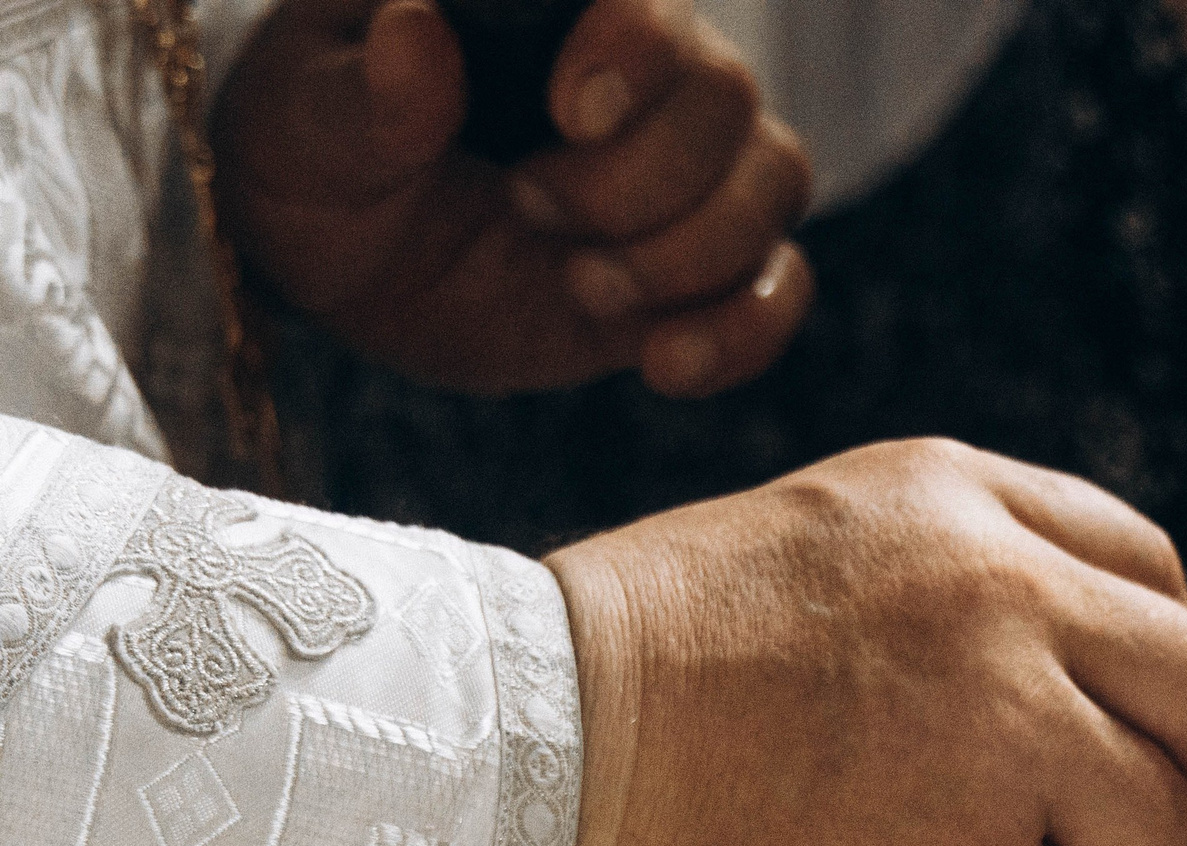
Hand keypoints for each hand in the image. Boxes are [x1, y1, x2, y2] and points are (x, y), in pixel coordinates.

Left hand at [211, 0, 813, 395]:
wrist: (345, 269)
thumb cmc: (314, 160)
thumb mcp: (300, 126)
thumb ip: (362, 91)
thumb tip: (416, 31)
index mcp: (546, 8)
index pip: (647, 2)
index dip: (638, 50)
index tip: (573, 111)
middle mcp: (639, 74)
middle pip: (727, 99)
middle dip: (640, 181)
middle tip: (531, 210)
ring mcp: (684, 173)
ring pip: (774, 184)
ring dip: (688, 257)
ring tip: (584, 290)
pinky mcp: (702, 270)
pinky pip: (783, 288)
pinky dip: (744, 332)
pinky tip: (664, 366)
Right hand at [525, 438, 1186, 845]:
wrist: (524, 765)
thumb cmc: (666, 661)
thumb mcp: (840, 531)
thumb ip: (997, 570)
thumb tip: (1132, 664)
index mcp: (975, 517)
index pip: (1165, 589)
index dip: (1155, 675)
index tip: (1110, 726)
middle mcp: (1010, 616)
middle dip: (1177, 776)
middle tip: (1102, 822)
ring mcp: (996, 756)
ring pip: (1148, 834)